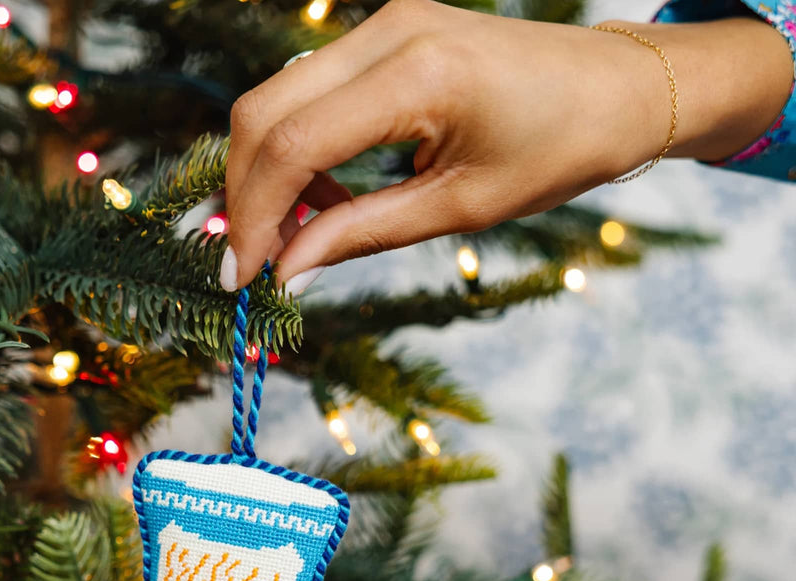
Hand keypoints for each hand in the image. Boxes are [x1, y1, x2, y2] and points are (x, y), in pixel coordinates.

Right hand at [221, 0, 792, 291]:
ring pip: (278, 97)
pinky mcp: (387, 36)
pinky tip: (321, 199)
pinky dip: (299, 150)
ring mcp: (384, 25)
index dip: (254, 217)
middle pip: (265, 110)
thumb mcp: (461, 208)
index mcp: (418, 74)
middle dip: (244, 193)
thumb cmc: (559, 150)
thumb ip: (362, 234)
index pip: (295, 144)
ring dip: (267, 173)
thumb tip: (286, 272)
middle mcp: (389, 31)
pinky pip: (311, 92)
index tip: (241, 277)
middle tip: (248, 262)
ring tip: (289, 238)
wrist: (618, 88)